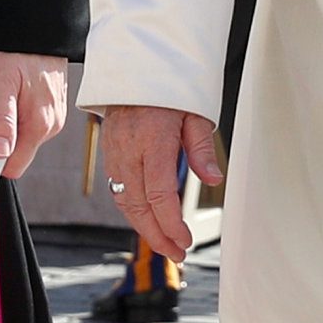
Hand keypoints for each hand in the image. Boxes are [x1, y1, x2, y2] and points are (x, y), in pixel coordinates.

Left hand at [0, 50, 68, 177]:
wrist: (41, 27)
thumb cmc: (20, 50)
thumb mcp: (1, 83)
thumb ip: (1, 120)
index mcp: (40, 125)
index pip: (14, 166)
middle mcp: (52, 125)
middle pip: (18, 152)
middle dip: (0, 138)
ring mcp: (55, 116)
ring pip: (24, 137)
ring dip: (9, 123)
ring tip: (3, 95)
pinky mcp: (53, 107)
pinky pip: (31, 122)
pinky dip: (19, 112)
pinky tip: (14, 92)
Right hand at [98, 104, 225, 262]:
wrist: (136, 69)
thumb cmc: (171, 90)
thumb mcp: (196, 112)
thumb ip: (202, 148)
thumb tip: (214, 180)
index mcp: (153, 141)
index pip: (160, 195)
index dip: (171, 224)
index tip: (185, 241)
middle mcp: (129, 150)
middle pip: (139, 206)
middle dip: (157, 235)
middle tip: (177, 253)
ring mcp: (115, 152)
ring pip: (125, 202)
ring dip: (144, 227)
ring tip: (166, 244)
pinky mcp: (109, 153)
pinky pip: (118, 189)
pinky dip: (133, 210)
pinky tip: (149, 220)